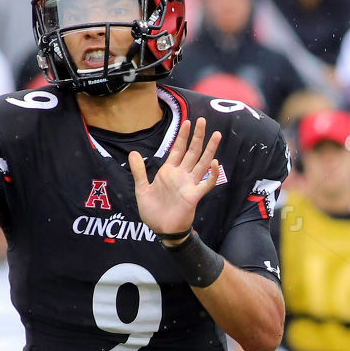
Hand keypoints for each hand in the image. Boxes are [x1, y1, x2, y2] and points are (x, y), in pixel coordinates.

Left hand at [128, 117, 221, 237]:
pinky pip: (206, 184)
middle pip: (192, 152)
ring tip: (217, 135)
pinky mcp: (194, 196)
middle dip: (197, 136)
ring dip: (209, 150)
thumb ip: (139, 171)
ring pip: (202, 163)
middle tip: (202, 120)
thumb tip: (133, 153)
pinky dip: (211, 175)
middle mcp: (181, 175)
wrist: (160, 230)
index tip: (187, 122)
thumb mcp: (141, 189)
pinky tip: (215, 163)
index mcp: (169, 172)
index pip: (178, 149)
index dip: (182, 136)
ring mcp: (189, 185)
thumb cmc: (152, 211)